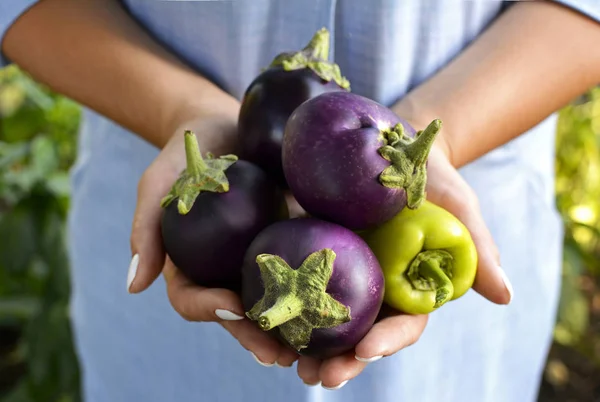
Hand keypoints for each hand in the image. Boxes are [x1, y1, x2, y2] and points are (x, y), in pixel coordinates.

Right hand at [127, 114, 299, 367]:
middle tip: (280, 356)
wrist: (232, 123)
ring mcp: (262, 257)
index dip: (210, 309)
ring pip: (275, 302)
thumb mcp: (162, 178)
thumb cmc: (190, 149)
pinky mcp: (293, 239)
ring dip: (293, 328)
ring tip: (316, 348)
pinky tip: (341, 303)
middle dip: (257, 336)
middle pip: (239, 313)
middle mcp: (227, 268)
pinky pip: (306, 267)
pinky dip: (320, 289)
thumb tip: (134, 286)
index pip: (192, 297)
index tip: (232, 308)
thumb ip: (146, 226)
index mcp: (192, 263)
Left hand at [295, 136, 513, 388]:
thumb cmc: (428, 173)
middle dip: (341, 360)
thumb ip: (477, 247)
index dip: (388, 340)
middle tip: (320, 377)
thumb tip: (505, 296)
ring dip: (302, 344)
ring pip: (320, 318)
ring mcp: (338, 269)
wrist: (386, 139)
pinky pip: (290, 278)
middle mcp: (372, 285)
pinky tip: (254, 315)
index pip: (403, 323)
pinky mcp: (307, 247)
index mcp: (408, 284)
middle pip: (357, 333)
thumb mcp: (457, 204)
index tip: (367, 349)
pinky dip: (277, 301)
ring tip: (281, 361)